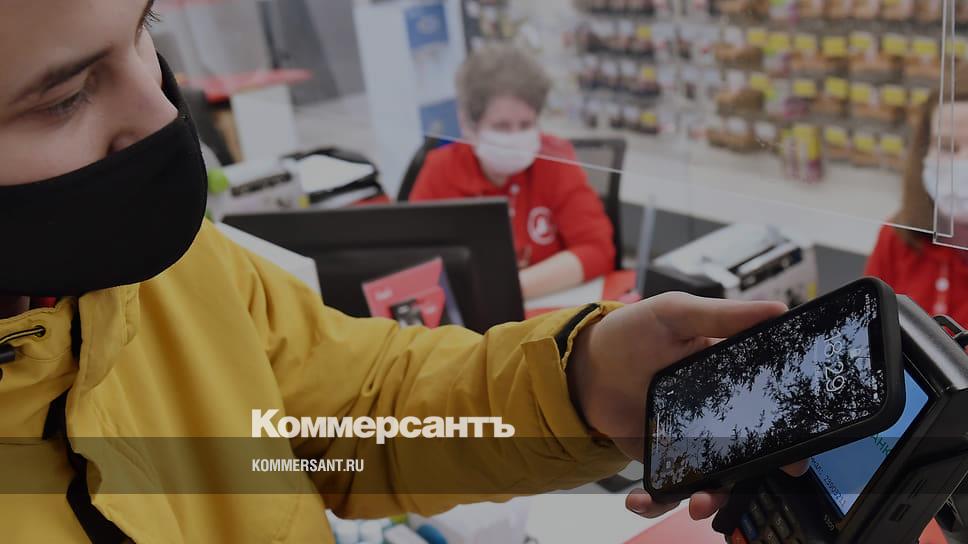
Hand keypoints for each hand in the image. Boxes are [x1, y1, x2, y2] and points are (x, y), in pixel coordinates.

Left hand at [568, 292, 808, 519]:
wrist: (585, 365)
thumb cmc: (631, 332)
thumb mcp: (677, 313)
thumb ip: (723, 316)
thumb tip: (777, 311)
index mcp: (730, 382)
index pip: (769, 412)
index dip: (787, 438)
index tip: (793, 458)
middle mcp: (716, 417)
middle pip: (747, 457)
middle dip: (752, 479)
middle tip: (746, 483)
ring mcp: (688, 442)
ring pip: (711, 481)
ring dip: (708, 499)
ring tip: (696, 502)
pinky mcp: (660, 459)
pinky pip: (667, 488)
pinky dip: (655, 502)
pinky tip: (640, 500)